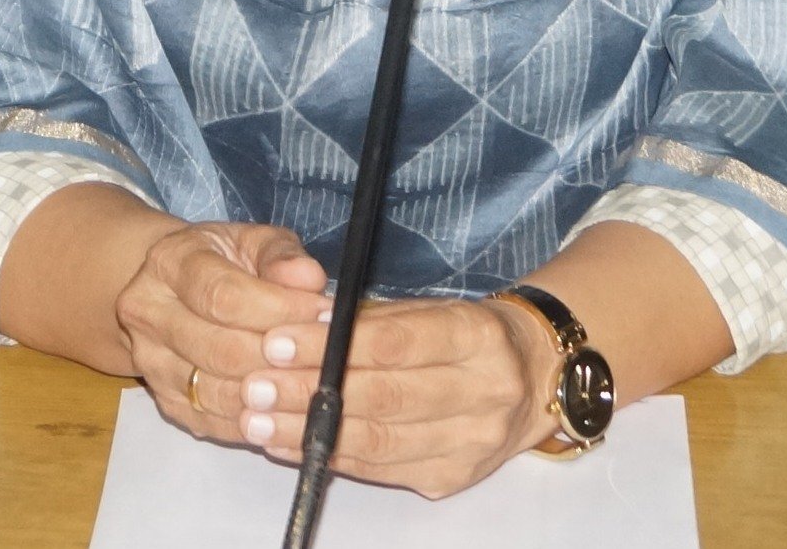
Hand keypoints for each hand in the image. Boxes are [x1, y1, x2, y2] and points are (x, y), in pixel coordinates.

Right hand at [114, 221, 329, 449]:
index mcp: (169, 262)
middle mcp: (148, 313)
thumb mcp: (254, 241)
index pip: (223, 295)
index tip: (322, 313)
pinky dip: (254, 420)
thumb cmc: (226, 260)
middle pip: (219, 349)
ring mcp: (150, 362)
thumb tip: (310, 279)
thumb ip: (282, 256)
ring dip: (271, 392)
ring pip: (215, 392)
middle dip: (280, 355)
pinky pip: (213, 422)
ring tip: (312, 380)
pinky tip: (288, 407)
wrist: (178, 290)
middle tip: (326, 352)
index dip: (278, 309)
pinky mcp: (164, 401)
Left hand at [232, 294, 560, 497]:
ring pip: (378, 441)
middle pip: (384, 397)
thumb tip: (305, 321)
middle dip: (309, 392)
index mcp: (478, 335)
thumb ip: (374, 318)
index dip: (333, 344)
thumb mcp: (432, 309)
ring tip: (257, 419)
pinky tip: (289, 444)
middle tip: (254, 384)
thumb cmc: (466, 335)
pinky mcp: (452, 478)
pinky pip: (380, 471)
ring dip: (308, 432)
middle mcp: (484, 392)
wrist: (532, 378)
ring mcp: (471, 443)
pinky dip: (329, 456)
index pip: (397, 341)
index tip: (278, 338)